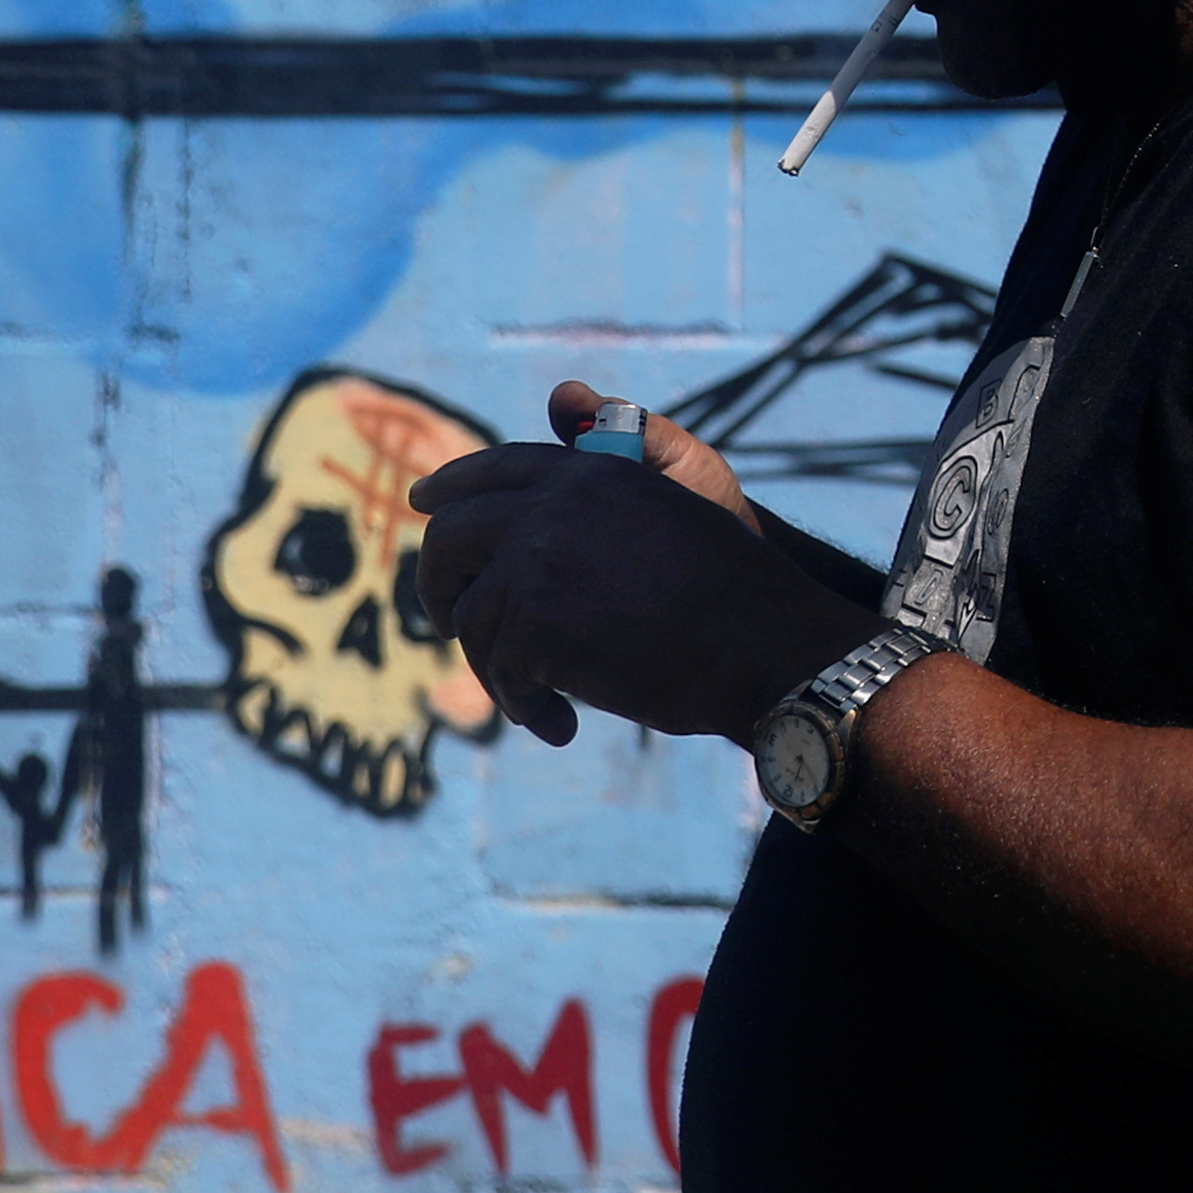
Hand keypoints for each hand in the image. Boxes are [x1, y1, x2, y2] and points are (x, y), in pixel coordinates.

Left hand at [411, 391, 882, 749]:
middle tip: (453, 622)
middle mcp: (557, 504)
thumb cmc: (733, 599)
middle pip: (452, 536)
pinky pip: (500, 672)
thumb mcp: (667, 520)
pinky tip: (559, 725)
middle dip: (440, 583)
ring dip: (499, 669)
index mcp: (595, 473)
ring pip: (473, 618)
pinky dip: (523, 706)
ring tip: (540, 701)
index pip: (497, 467)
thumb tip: (537, 492)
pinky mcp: (534, 621)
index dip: (454, 487)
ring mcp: (539, 560)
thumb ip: (598, 509)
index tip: (424, 502)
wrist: (768, 647)